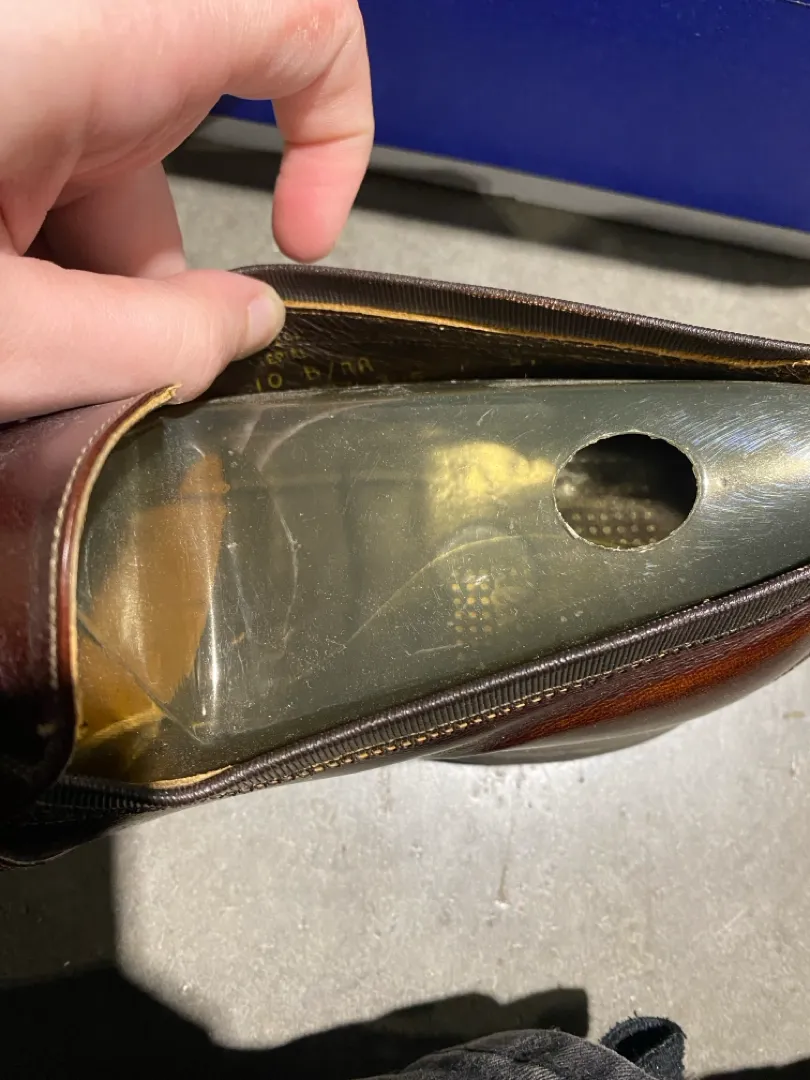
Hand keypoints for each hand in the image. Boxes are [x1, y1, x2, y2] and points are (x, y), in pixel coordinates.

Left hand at [0, 0, 372, 420]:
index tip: (302, 240)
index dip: (338, 130)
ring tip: (16, 346)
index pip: (289, 17)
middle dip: (157, 268)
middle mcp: (53, 24)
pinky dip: (37, 238)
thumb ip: (153, 343)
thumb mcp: (8, 337)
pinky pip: (45, 151)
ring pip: (102, 156)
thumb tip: (248, 326)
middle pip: (179, 133)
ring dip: (82, 267)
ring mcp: (14, 51)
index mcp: (77, 36)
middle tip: (95, 359)